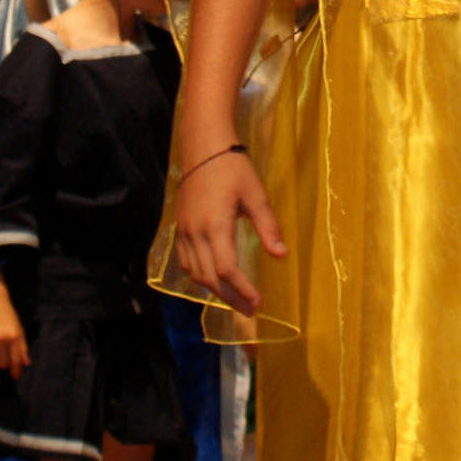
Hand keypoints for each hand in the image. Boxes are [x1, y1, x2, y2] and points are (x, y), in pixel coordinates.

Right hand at [0, 283, 29, 378]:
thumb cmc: (8, 317)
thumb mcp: (19, 330)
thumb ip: (22, 347)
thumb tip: (26, 363)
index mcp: (14, 337)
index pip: (15, 361)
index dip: (16, 371)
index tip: (15, 377)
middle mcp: (0, 339)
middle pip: (2, 364)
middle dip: (4, 364)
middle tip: (4, 357)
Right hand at [174, 150, 286, 314]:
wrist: (203, 150)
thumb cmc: (233, 169)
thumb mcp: (256, 195)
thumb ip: (268, 227)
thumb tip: (281, 255)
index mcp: (215, 226)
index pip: (227, 269)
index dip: (242, 290)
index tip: (258, 303)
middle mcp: (195, 233)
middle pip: (209, 278)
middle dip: (230, 298)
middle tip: (249, 310)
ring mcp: (183, 232)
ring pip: (194, 273)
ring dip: (214, 290)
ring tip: (235, 299)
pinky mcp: (179, 229)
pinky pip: (185, 262)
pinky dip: (199, 276)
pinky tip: (214, 280)